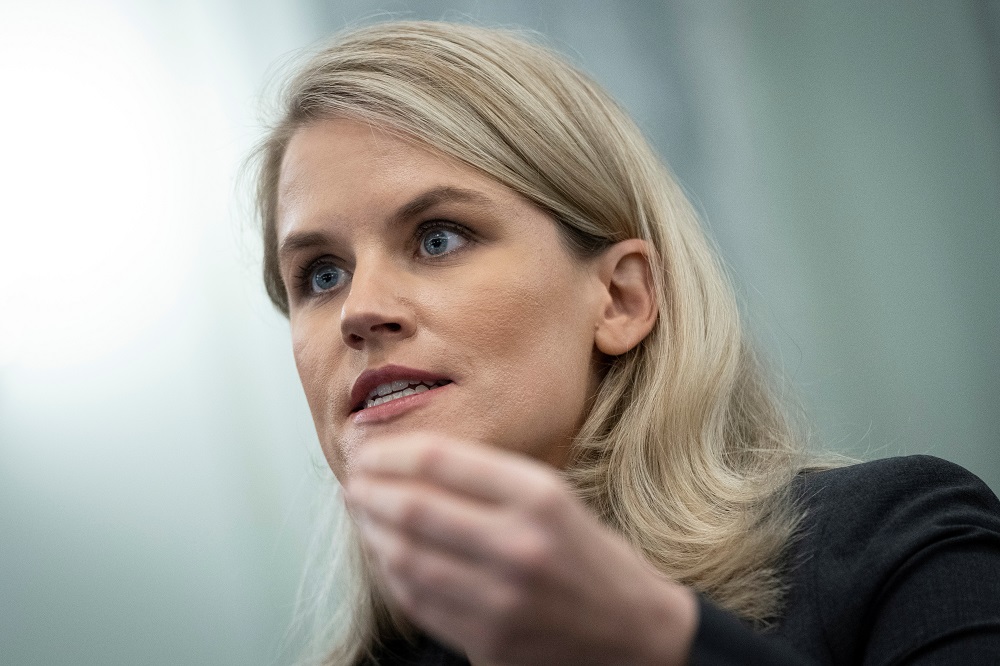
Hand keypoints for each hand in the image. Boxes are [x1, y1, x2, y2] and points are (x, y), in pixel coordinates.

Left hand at [344, 433, 696, 664]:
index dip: (387, 451)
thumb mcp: (553, 497)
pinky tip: (384, 554)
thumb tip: (407, 462)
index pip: (437, 461)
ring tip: (361, 512)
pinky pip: (416, 600)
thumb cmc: (590, 557)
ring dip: (369, 530)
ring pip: (403, 557)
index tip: (365, 446)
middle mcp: (519, 545)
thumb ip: (486, 479)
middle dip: (367, 489)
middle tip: (352, 479)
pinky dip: (390, 573)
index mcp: (538, 496)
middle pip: (411, 507)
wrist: (635, 634)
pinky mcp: (488, 642)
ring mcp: (501, 600)